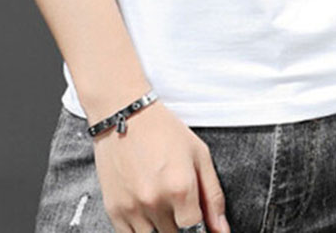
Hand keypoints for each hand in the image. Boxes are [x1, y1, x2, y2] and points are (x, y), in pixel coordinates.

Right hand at [91, 99, 230, 232]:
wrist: (124, 114)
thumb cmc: (163, 130)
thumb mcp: (198, 154)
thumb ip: (213, 196)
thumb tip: (222, 230)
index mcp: (180, 187)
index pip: (195, 231)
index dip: (199, 227)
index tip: (195, 217)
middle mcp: (155, 201)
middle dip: (180, 223)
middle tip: (177, 202)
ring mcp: (132, 208)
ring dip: (161, 227)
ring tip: (161, 201)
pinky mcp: (114, 210)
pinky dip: (141, 229)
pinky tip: (145, 208)